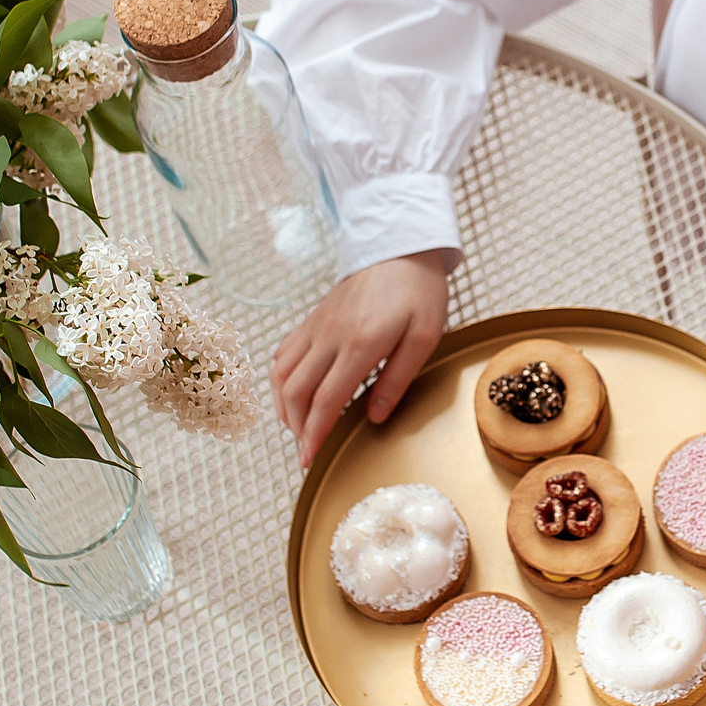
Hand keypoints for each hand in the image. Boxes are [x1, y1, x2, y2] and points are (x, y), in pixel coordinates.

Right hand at [271, 250, 451, 464]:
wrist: (400, 246)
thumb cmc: (419, 291)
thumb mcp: (424, 337)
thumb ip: (398, 378)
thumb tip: (375, 417)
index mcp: (360, 343)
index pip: (325, 399)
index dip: (314, 434)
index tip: (309, 458)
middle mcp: (329, 335)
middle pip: (295, 391)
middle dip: (295, 428)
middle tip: (306, 451)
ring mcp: (316, 326)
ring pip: (281, 373)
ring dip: (284, 406)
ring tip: (298, 428)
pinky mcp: (312, 319)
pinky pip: (284, 353)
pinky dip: (281, 380)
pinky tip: (292, 393)